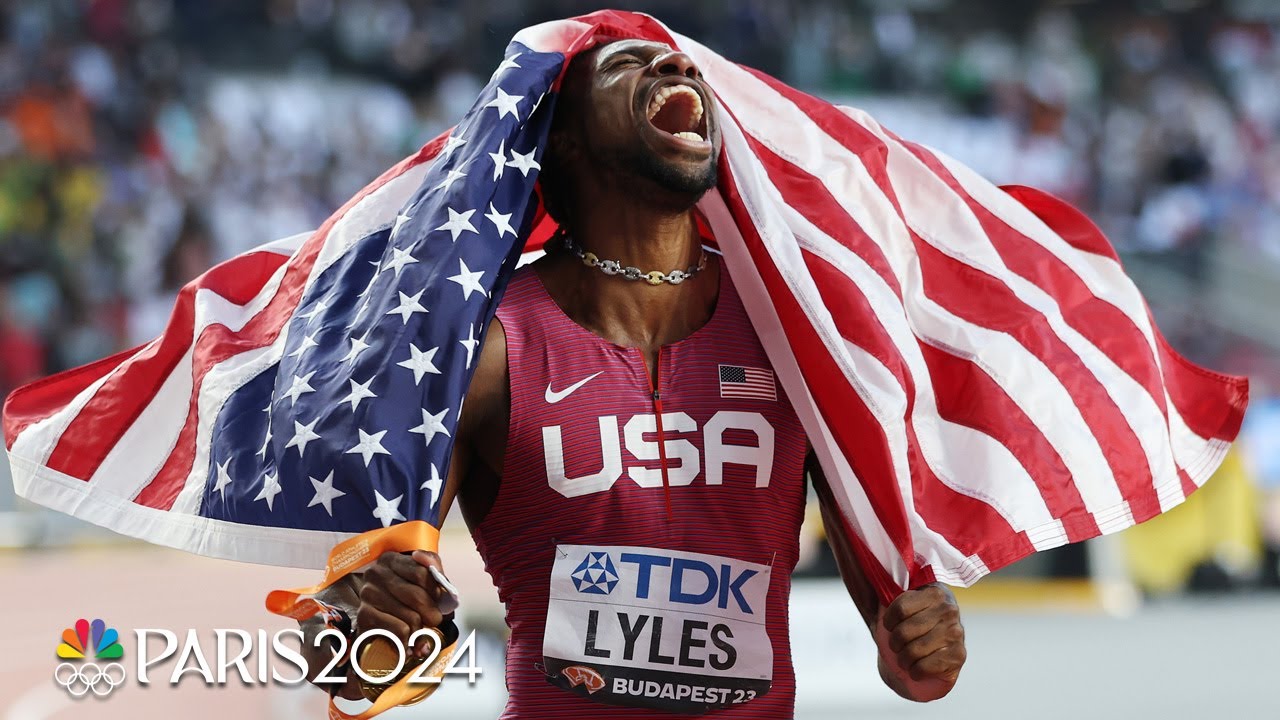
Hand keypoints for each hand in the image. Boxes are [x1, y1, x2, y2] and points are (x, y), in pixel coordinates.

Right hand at [357, 550, 459, 657]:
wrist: (380, 626)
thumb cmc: (404, 599)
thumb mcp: (421, 577)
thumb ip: (431, 565)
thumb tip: (425, 560)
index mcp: (390, 560)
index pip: (422, 573)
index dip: (435, 592)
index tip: (437, 600)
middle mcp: (376, 573)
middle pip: (417, 596)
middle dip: (432, 613)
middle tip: (432, 619)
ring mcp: (368, 595)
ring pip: (411, 617)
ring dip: (419, 628)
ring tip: (415, 628)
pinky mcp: (364, 617)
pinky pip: (400, 631)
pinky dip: (408, 639)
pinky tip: (404, 638)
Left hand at [873, 583, 965, 701]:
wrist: (937, 653)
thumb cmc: (913, 625)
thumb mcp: (903, 607)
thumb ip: (887, 594)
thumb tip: (856, 568)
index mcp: (934, 592)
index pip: (900, 608)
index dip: (888, 621)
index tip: (888, 626)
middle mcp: (949, 609)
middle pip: (904, 631)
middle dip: (893, 644)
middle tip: (895, 646)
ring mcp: (956, 632)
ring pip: (913, 650)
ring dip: (902, 660)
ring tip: (903, 660)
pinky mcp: (959, 655)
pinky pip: (926, 666)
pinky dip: (915, 672)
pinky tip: (915, 670)